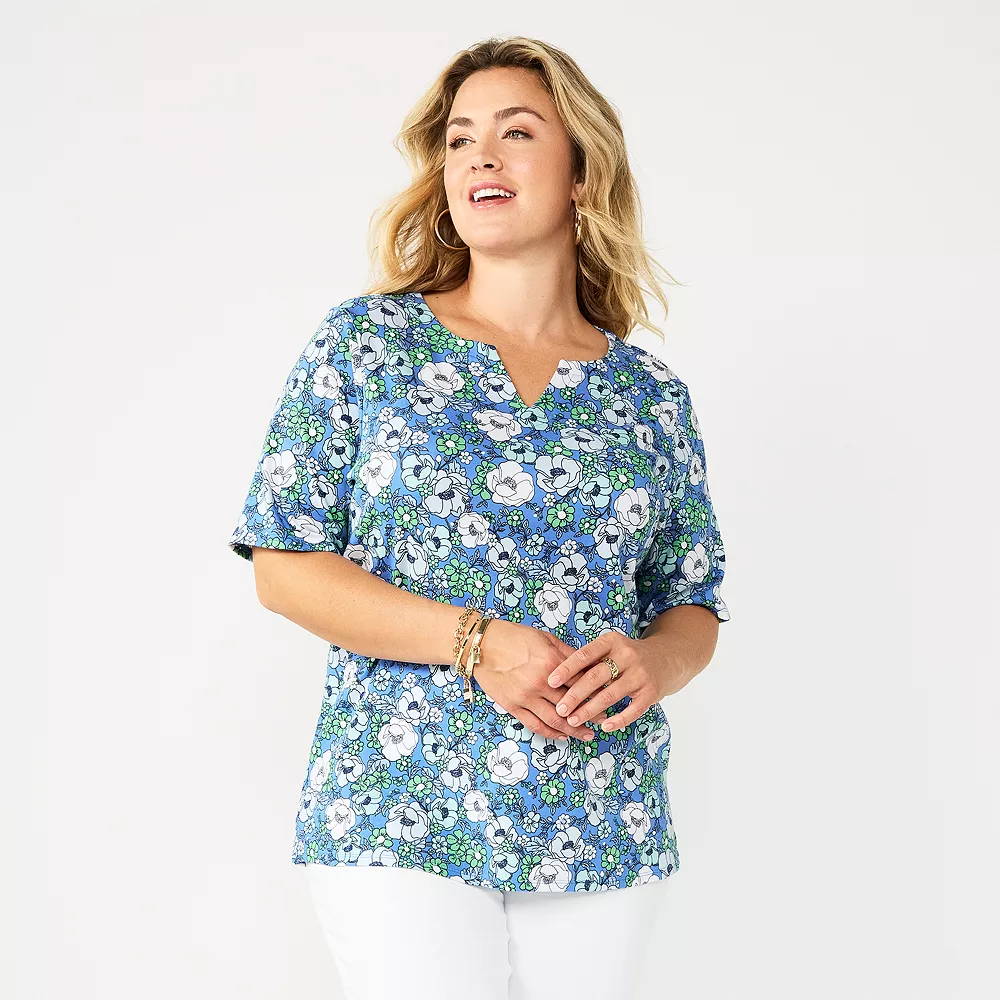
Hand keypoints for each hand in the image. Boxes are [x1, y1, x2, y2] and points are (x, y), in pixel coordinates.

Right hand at [472, 619, 596, 741]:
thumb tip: (587, 665)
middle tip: (603, 720)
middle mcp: (540, 683)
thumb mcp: (544, 638)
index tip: (607, 697)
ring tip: (587, 735)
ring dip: (573, 730)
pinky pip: (535, 725)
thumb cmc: (512, 636)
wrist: (480, 645)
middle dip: (590, 714)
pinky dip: (550, 733)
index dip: (596, 691)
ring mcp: (525, 697)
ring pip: (555, 720)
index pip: (581, 682)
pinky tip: (562, 736)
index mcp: (551, 663)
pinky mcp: (512, 706)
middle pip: (571, 704)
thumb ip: (566, 653)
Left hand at [545, 631, 684, 733]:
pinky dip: (618, 720)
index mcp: (612, 641)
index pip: (584, 655)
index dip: (566, 669)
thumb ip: (591, 660)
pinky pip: (632, 710)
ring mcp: (641, 674)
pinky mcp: (652, 692)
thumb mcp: (612, 648)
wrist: (667, 658)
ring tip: (574, 720)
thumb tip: (559, 678)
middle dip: (574, 695)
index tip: (550, 682)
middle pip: (594, 677)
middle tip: (559, 709)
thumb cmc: (629, 656)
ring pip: (610, 695)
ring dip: (589, 710)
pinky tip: (605, 726)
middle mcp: (627, 655)